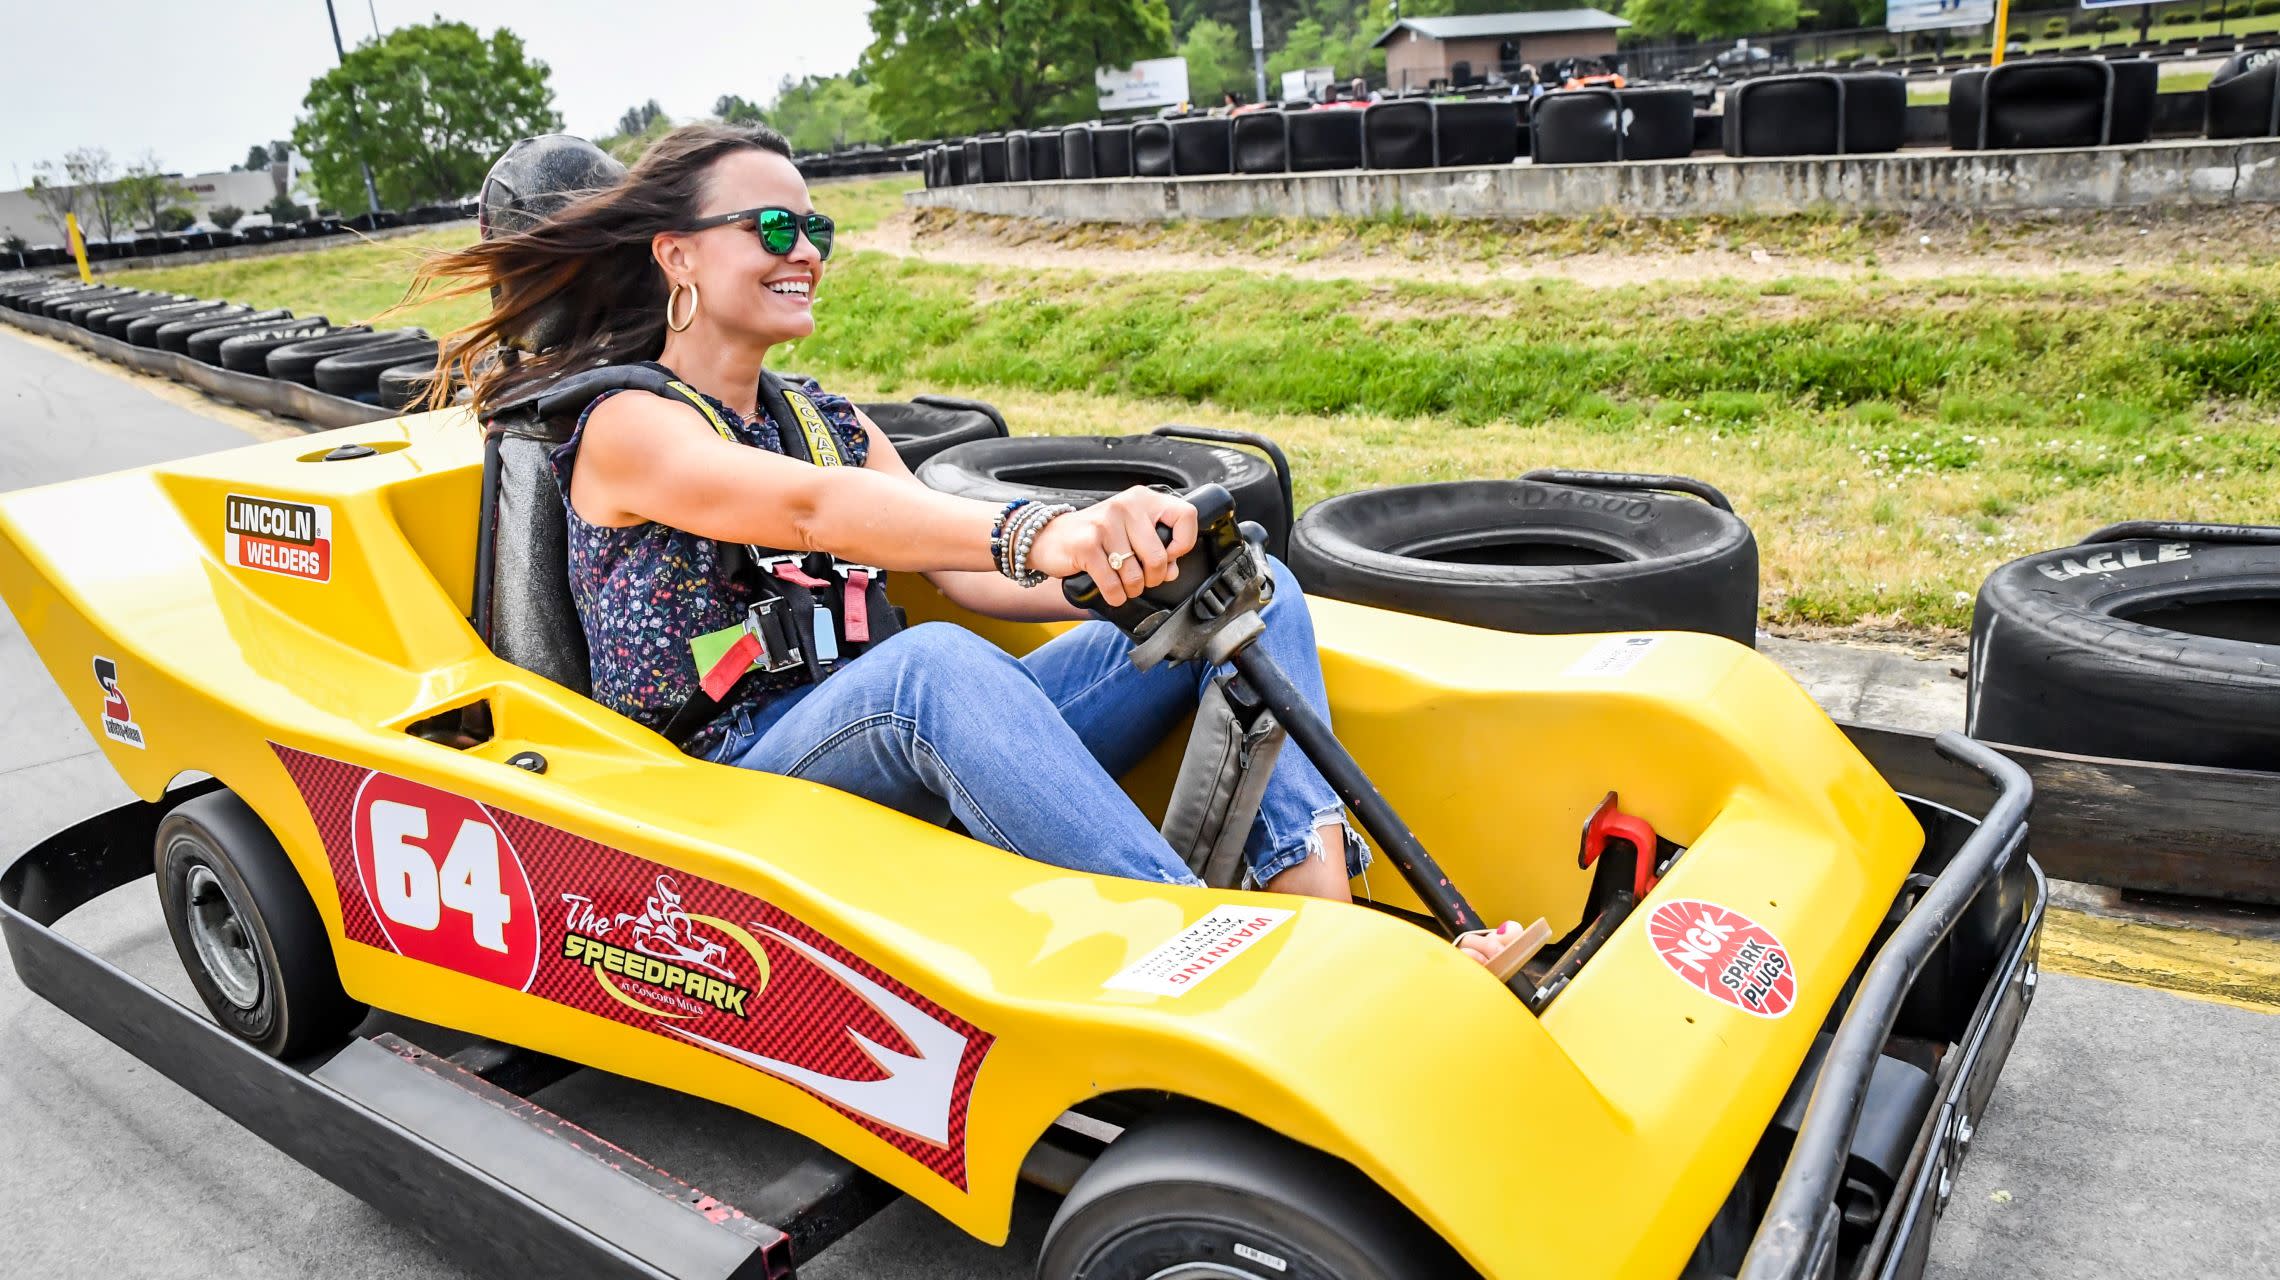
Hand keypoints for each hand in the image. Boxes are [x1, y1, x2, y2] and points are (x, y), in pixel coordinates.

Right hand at [1028, 488, 1198, 606]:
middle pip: (1159, 557)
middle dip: (1154, 578)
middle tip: (1143, 580)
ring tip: (1123, 586)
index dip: (1183, 543)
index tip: (1171, 555)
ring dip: (1132, 590)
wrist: (1048, 537)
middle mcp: (1125, 506)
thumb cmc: (1093, 536)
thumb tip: (1172, 570)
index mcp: (1142, 498)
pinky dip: (1115, 596)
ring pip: (1136, 575)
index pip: (1186, 516)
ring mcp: (1105, 525)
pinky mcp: (1087, 545)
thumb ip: (1155, 547)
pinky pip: (1113, 584)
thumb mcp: (1127, 532)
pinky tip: (1111, 593)